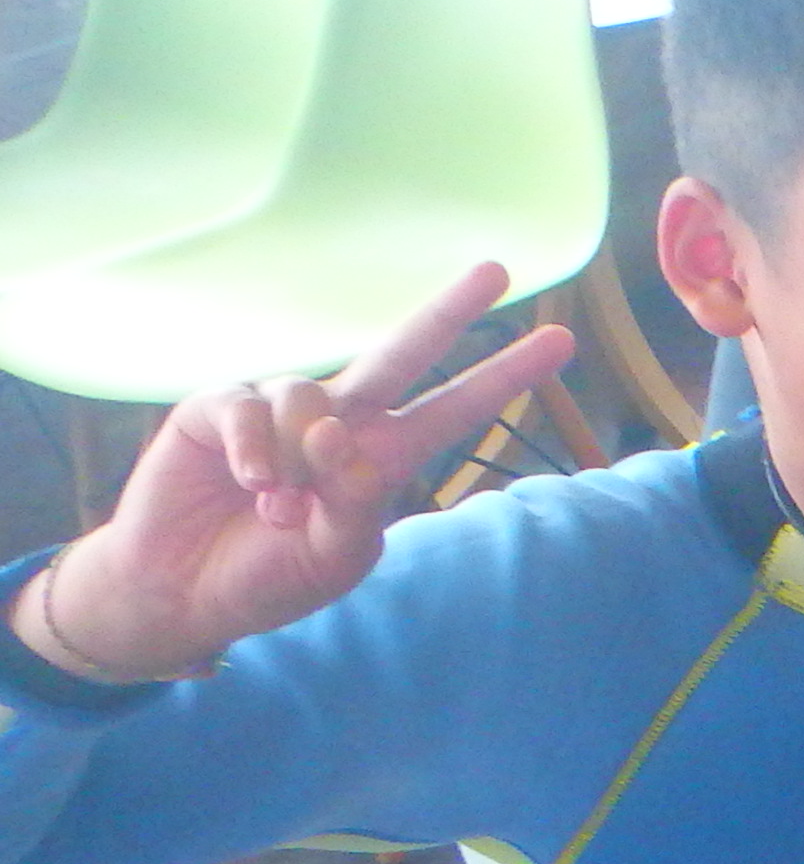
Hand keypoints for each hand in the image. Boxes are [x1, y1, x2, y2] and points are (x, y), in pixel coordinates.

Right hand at [19, 268, 579, 684]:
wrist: (184, 593)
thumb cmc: (269, 575)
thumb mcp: (334, 555)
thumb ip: (355, 505)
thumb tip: (344, 442)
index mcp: (381, 457)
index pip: (452, 410)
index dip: (502, 378)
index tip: (560, 341)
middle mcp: (339, 421)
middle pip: (402, 352)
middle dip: (448, 312)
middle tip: (497, 270)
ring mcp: (279, 410)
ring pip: (312, 400)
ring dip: (296, 461)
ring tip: (278, 511)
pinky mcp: (220, 408)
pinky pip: (249, 407)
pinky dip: (254, 450)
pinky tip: (249, 484)